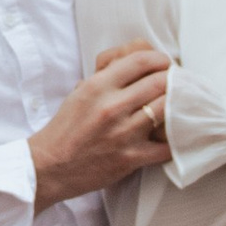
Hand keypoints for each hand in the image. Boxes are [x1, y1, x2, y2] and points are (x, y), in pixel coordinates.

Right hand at [31, 45, 175, 207]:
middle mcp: (112, 107)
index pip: (140, 61)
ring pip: (167, 109)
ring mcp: (124, 133)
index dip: (159, 59)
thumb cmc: (65, 129)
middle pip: (160, 82)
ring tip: (175, 106)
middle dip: (173, 80)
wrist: (49, 166)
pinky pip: (166, 147)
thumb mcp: (80, 93)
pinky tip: (170, 137)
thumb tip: (132, 66)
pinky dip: (173, 142)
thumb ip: (106, 78)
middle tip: (176, 83)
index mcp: (98, 87)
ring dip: (175, 106)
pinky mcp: (131, 158)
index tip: (165, 64)